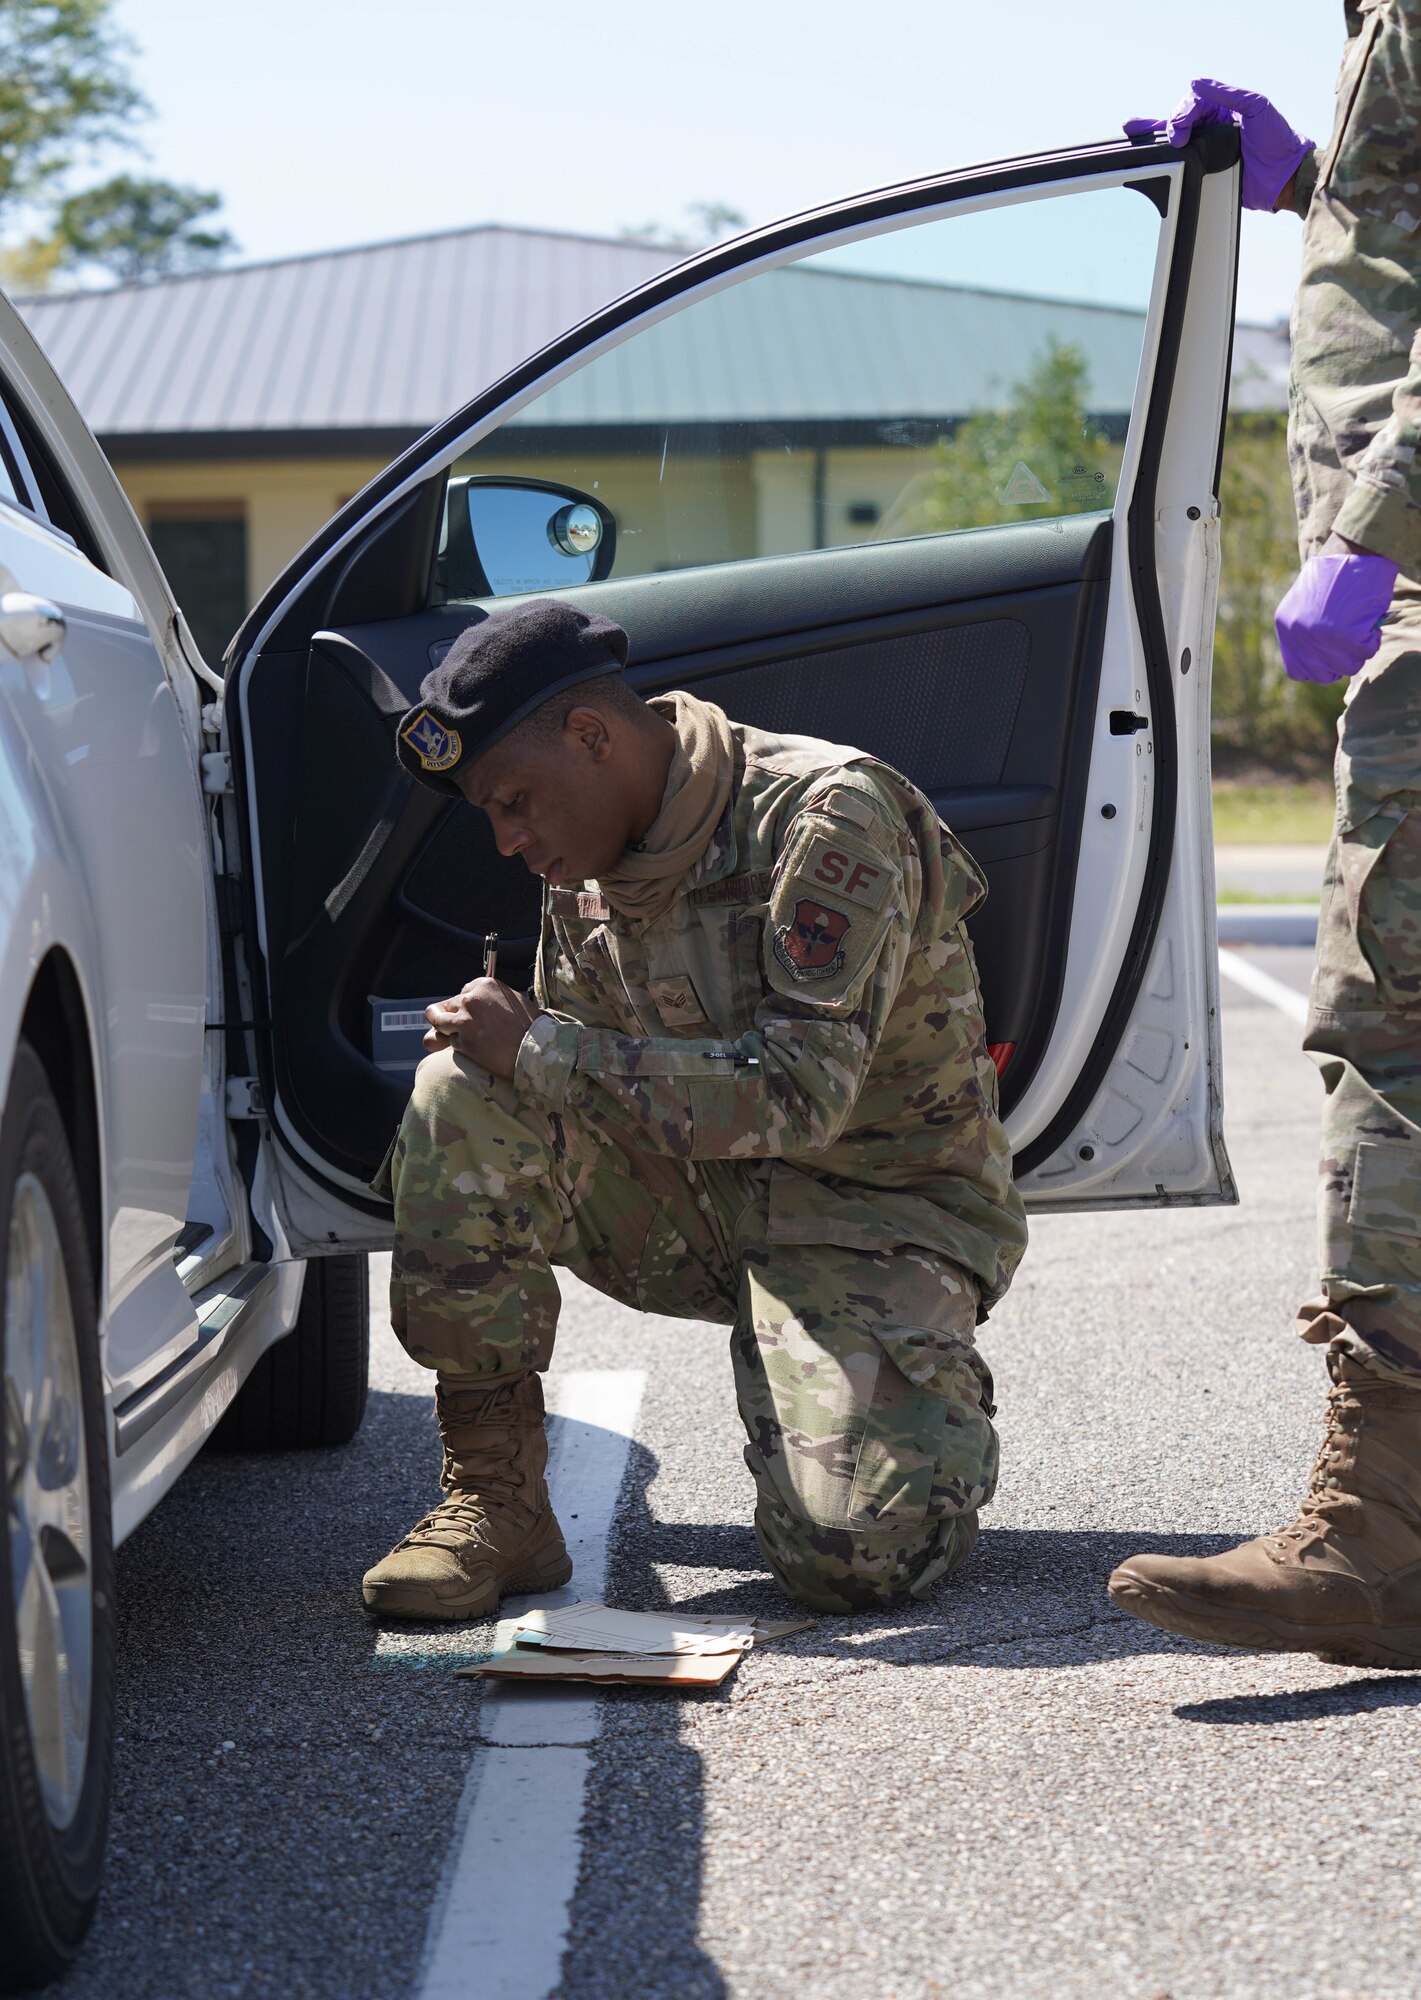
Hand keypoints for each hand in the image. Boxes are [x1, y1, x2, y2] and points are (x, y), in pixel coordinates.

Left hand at [423, 977, 539, 1077]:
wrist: (537, 1050)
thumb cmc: (531, 1027)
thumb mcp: (513, 1000)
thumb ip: (491, 999)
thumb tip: (480, 1004)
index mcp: (485, 985)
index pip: (464, 991)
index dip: (465, 1003)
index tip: (471, 1012)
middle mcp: (471, 999)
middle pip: (448, 1005)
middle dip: (452, 1016)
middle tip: (461, 1027)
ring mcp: (464, 1020)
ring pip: (439, 1022)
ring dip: (445, 1029)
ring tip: (457, 1037)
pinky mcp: (462, 1041)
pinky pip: (452, 1041)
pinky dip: (459, 1046)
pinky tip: (475, 1050)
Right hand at [1125, 78, 1312, 211]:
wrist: (1283, 176)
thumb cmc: (1277, 139)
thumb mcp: (1255, 107)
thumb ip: (1227, 94)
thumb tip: (1196, 83)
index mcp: (1224, 107)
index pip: (1194, 101)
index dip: (1184, 113)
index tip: (1183, 131)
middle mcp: (1213, 123)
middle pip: (1180, 116)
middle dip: (1171, 124)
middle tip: (1175, 140)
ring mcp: (1208, 145)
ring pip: (1175, 135)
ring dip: (1154, 132)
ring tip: (1135, 130)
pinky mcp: (1204, 166)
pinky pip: (1180, 158)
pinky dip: (1161, 152)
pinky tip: (1144, 145)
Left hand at [1274, 543, 1398, 683]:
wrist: (1354, 547)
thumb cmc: (1337, 572)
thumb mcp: (1309, 601)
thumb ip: (1308, 630)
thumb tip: (1322, 660)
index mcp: (1285, 625)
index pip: (1298, 670)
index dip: (1319, 668)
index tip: (1333, 658)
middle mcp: (1299, 634)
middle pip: (1324, 674)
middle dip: (1343, 662)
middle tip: (1354, 643)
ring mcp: (1321, 636)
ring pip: (1347, 666)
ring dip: (1360, 651)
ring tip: (1362, 627)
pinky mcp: (1345, 634)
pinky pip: (1365, 651)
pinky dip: (1373, 639)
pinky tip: (1371, 621)